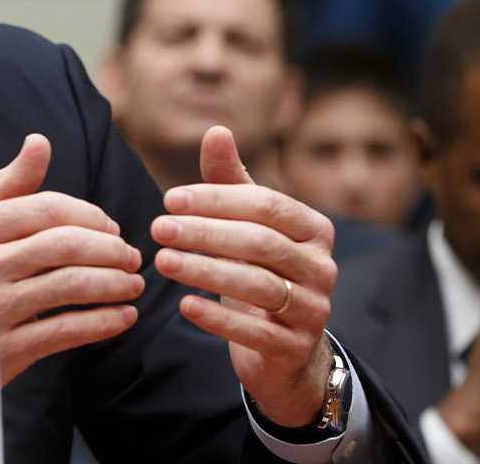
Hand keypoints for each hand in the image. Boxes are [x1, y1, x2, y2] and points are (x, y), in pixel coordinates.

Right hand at [0, 134, 144, 386]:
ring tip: (132, 285)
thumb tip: (40, 142)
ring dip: (115, 284)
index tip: (111, 228)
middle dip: (111, 248)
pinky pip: (66, 331)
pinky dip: (104, 323)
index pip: (47, 207)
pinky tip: (121, 318)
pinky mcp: (2, 348)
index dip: (91, 216)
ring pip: (71, 284)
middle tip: (131, 255)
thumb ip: (4, 187)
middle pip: (65, 243)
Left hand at [151, 126, 337, 426]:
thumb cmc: (260, 269)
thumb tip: (216, 130)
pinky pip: (256, 332)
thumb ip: (230, 182)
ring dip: (206, 272)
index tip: (169, 199)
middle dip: (205, 233)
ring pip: (259, 286)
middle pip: (260, 243)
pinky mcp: (295, 347)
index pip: (265, 205)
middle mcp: (322, 267)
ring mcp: (314, 309)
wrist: (284, 344)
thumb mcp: (248, 225)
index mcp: (313, 228)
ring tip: (162, 262)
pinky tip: (184, 305)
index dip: (217, 200)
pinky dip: (218, 319)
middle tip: (158, 228)